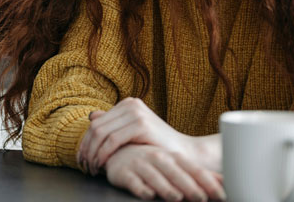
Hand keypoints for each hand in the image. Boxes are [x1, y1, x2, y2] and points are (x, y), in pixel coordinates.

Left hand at [77, 98, 218, 174]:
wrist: (186, 154)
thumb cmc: (158, 145)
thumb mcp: (133, 131)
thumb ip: (114, 123)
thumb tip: (92, 116)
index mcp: (128, 104)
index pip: (97, 121)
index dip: (85, 140)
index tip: (81, 157)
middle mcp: (131, 104)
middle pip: (96, 126)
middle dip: (86, 147)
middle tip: (83, 164)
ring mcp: (136, 113)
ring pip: (101, 133)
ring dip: (92, 152)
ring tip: (91, 167)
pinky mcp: (140, 124)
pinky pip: (112, 140)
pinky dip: (103, 153)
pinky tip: (101, 164)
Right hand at [104, 144, 224, 201]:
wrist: (118, 151)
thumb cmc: (152, 160)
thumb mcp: (176, 164)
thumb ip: (200, 175)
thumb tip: (228, 183)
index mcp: (173, 157)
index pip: (194, 168)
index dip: (208, 181)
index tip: (222, 195)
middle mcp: (157, 158)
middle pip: (175, 171)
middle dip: (188, 184)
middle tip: (200, 198)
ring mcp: (139, 164)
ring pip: (153, 174)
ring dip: (165, 186)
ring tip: (176, 197)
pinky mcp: (123, 172)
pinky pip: (131, 180)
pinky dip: (139, 187)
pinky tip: (147, 194)